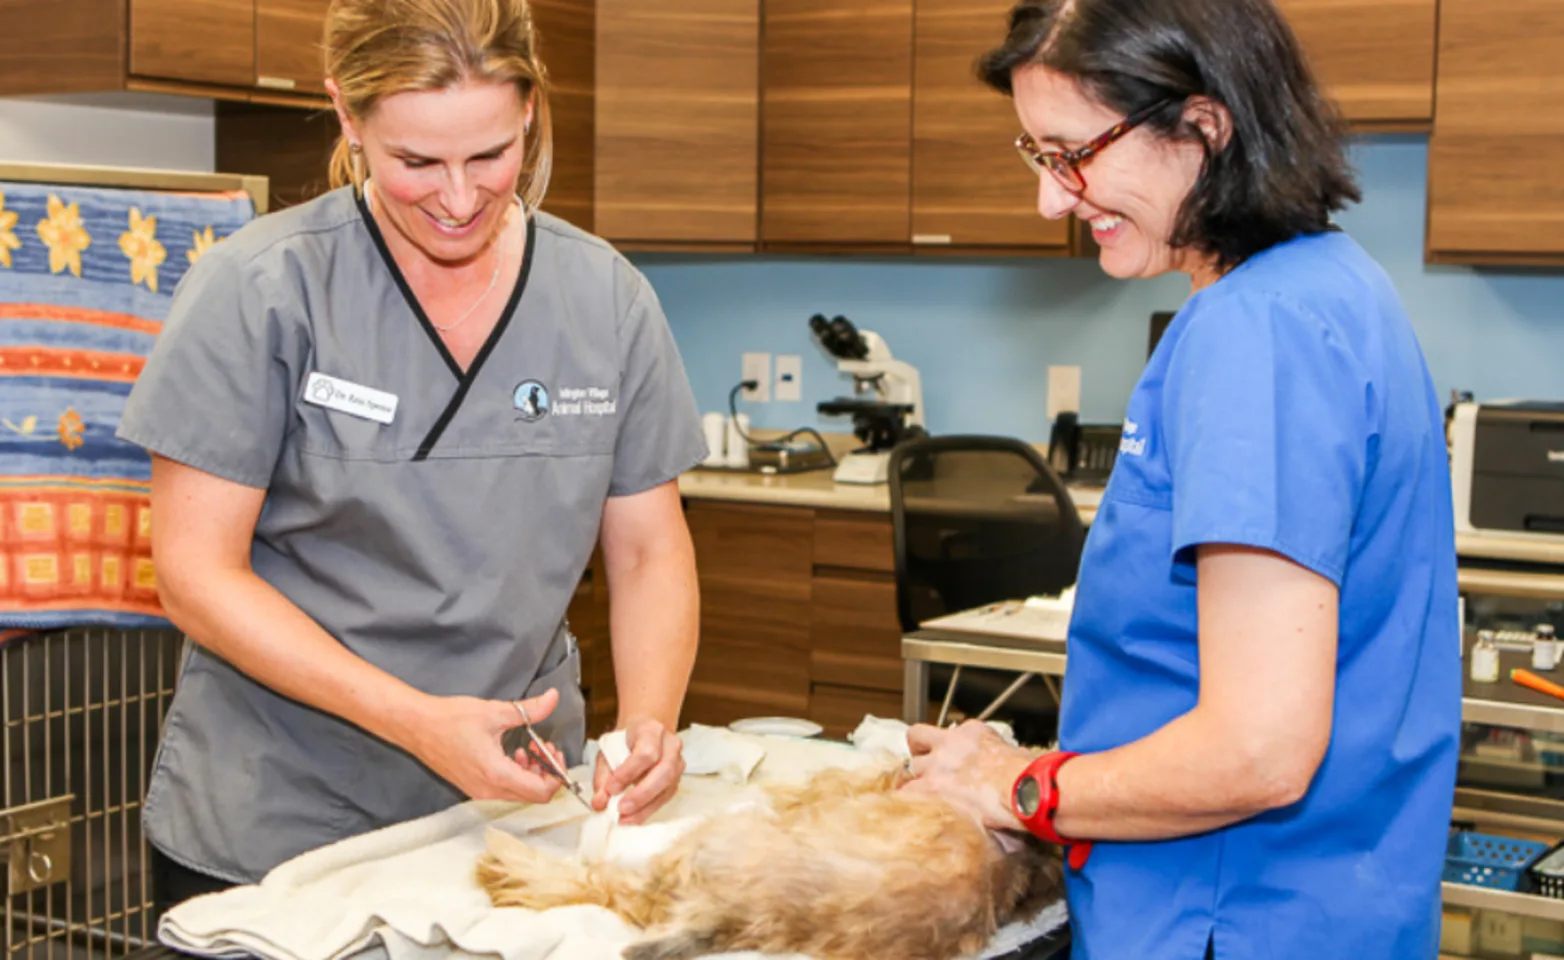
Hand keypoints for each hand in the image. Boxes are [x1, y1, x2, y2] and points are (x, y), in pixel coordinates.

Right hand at [403, 687, 567, 803]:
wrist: (415, 726)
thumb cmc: (450, 719)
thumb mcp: (495, 712)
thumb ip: (529, 709)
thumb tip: (552, 698)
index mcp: (496, 774)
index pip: (540, 791)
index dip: (555, 774)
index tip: (553, 752)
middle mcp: (488, 790)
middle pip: (532, 795)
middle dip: (544, 771)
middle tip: (542, 745)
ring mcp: (478, 791)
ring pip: (517, 792)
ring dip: (529, 772)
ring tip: (527, 747)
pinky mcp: (471, 787)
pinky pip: (502, 789)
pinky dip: (514, 774)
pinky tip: (510, 752)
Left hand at [592, 717, 683, 823]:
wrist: (642, 734)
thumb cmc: (624, 742)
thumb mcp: (607, 752)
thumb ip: (602, 777)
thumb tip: (599, 803)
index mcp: (651, 730)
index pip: (646, 753)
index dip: (629, 773)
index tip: (612, 788)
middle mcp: (671, 745)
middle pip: (664, 771)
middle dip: (641, 794)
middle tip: (621, 809)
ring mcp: (678, 763)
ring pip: (668, 787)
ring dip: (645, 807)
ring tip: (625, 818)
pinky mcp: (677, 779)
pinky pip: (666, 797)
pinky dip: (648, 810)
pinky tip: (633, 817)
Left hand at [903, 720, 1033, 831]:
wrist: (1022, 788)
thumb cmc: (1028, 774)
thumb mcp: (1015, 754)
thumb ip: (1002, 755)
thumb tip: (1010, 764)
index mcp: (971, 732)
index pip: (949, 734)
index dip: (946, 747)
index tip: (949, 758)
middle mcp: (949, 743)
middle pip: (917, 739)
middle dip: (920, 754)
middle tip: (926, 771)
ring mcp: (937, 764)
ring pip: (910, 767)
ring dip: (915, 780)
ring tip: (920, 796)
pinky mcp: (931, 787)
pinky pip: (906, 792)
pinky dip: (908, 800)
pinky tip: (909, 810)